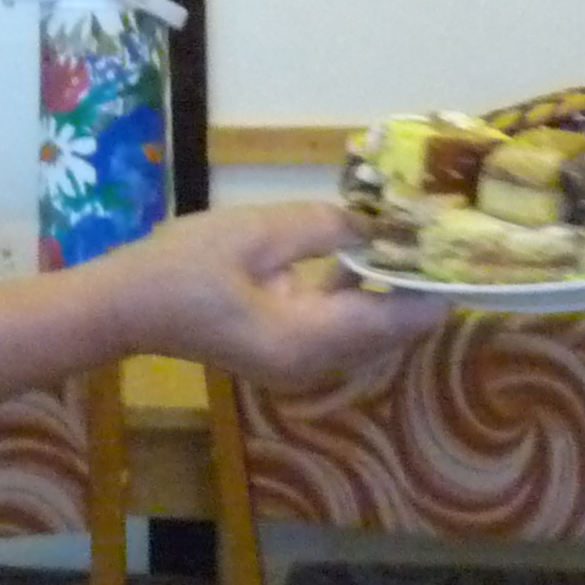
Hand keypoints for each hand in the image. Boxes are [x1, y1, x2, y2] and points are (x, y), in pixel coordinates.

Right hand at [106, 199, 449, 385]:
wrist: (124, 307)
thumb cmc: (182, 268)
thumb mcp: (256, 233)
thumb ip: (324, 225)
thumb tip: (376, 221)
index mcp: (310, 340)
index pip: (400, 320)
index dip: (435, 284)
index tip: (461, 241)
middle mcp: (315, 364)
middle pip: (391, 329)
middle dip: (416, 281)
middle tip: (440, 228)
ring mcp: (300, 363)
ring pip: (369, 329)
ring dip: (388, 286)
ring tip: (411, 232)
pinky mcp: (286, 352)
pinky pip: (341, 326)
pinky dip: (356, 293)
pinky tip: (360, 251)